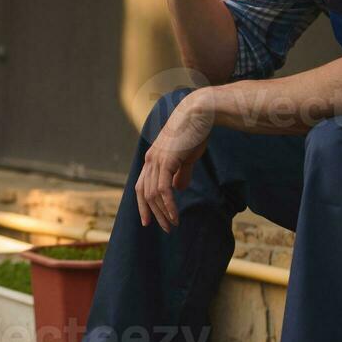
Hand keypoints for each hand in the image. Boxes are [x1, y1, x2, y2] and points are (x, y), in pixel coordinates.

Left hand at [135, 92, 213, 232]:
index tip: (148, 221)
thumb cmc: (195, 132)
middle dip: (152, 213)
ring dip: (162, 213)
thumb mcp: (187, 156)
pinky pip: (164, 191)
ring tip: (171, 226)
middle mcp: (150, 160)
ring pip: (153, 195)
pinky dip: (169, 207)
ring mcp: (157, 161)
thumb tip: (178, 189)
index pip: (142, 185)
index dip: (143, 204)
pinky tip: (175, 217)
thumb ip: (180, 173)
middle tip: (162, 228)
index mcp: (152, 158)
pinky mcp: (167, 162)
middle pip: (144, 193)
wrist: (199, 113)